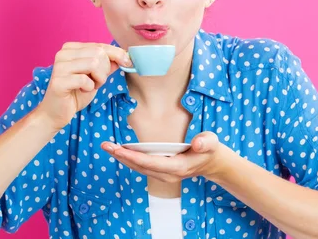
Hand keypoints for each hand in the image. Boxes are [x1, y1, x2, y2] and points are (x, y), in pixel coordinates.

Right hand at [36, 42, 131, 131]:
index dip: (117, 54)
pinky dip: (89, 87)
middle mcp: (63, 54)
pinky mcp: (58, 81)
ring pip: (93, 63)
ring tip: (91, 86)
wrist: (56, 112)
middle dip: (105, 70)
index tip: (128, 62)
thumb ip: (108, 65)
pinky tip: (82, 91)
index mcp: (71, 48)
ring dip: (99, 78)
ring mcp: (59, 66)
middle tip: (98, 81)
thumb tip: (124, 56)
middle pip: (98, 53)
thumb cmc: (76, 93)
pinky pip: (85, 79)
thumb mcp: (96, 76)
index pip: (100, 46)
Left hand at [101, 132, 231, 181]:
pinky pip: (142, 167)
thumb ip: (206, 142)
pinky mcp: (161, 172)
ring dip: (123, 158)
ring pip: (138, 168)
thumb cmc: (210, 150)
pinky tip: (120, 152)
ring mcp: (164, 175)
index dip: (133, 156)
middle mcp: (168, 175)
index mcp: (178, 167)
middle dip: (122, 156)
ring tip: (108, 147)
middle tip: (106, 146)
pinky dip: (129, 159)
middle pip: (140, 167)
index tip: (119, 149)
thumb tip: (197, 142)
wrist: (211, 163)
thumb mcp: (211, 142)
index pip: (151, 163)